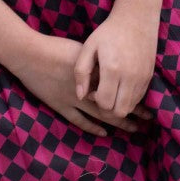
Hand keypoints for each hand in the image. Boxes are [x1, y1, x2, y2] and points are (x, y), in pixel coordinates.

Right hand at [7, 32, 154, 137]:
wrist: (30, 55)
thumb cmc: (54, 48)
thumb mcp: (83, 50)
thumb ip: (98, 62)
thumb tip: (113, 68)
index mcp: (94, 74)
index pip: (120, 88)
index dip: (135, 96)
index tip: (149, 101)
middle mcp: (88, 89)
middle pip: (115, 104)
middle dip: (133, 112)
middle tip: (149, 119)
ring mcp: (74, 100)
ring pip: (101, 115)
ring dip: (118, 123)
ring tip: (134, 129)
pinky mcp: (61, 106)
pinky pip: (80, 120)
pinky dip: (93, 128)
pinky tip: (104, 133)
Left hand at [73, 3, 159, 127]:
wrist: (136, 19)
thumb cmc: (108, 32)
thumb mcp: (89, 47)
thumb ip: (81, 72)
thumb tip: (80, 96)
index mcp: (112, 69)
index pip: (105, 104)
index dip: (96, 101)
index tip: (92, 90)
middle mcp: (130, 77)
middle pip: (120, 111)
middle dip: (108, 108)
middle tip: (101, 93)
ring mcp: (142, 78)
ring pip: (131, 107)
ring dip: (119, 103)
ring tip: (110, 89)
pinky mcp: (149, 77)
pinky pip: (139, 98)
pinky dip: (129, 98)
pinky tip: (120, 84)